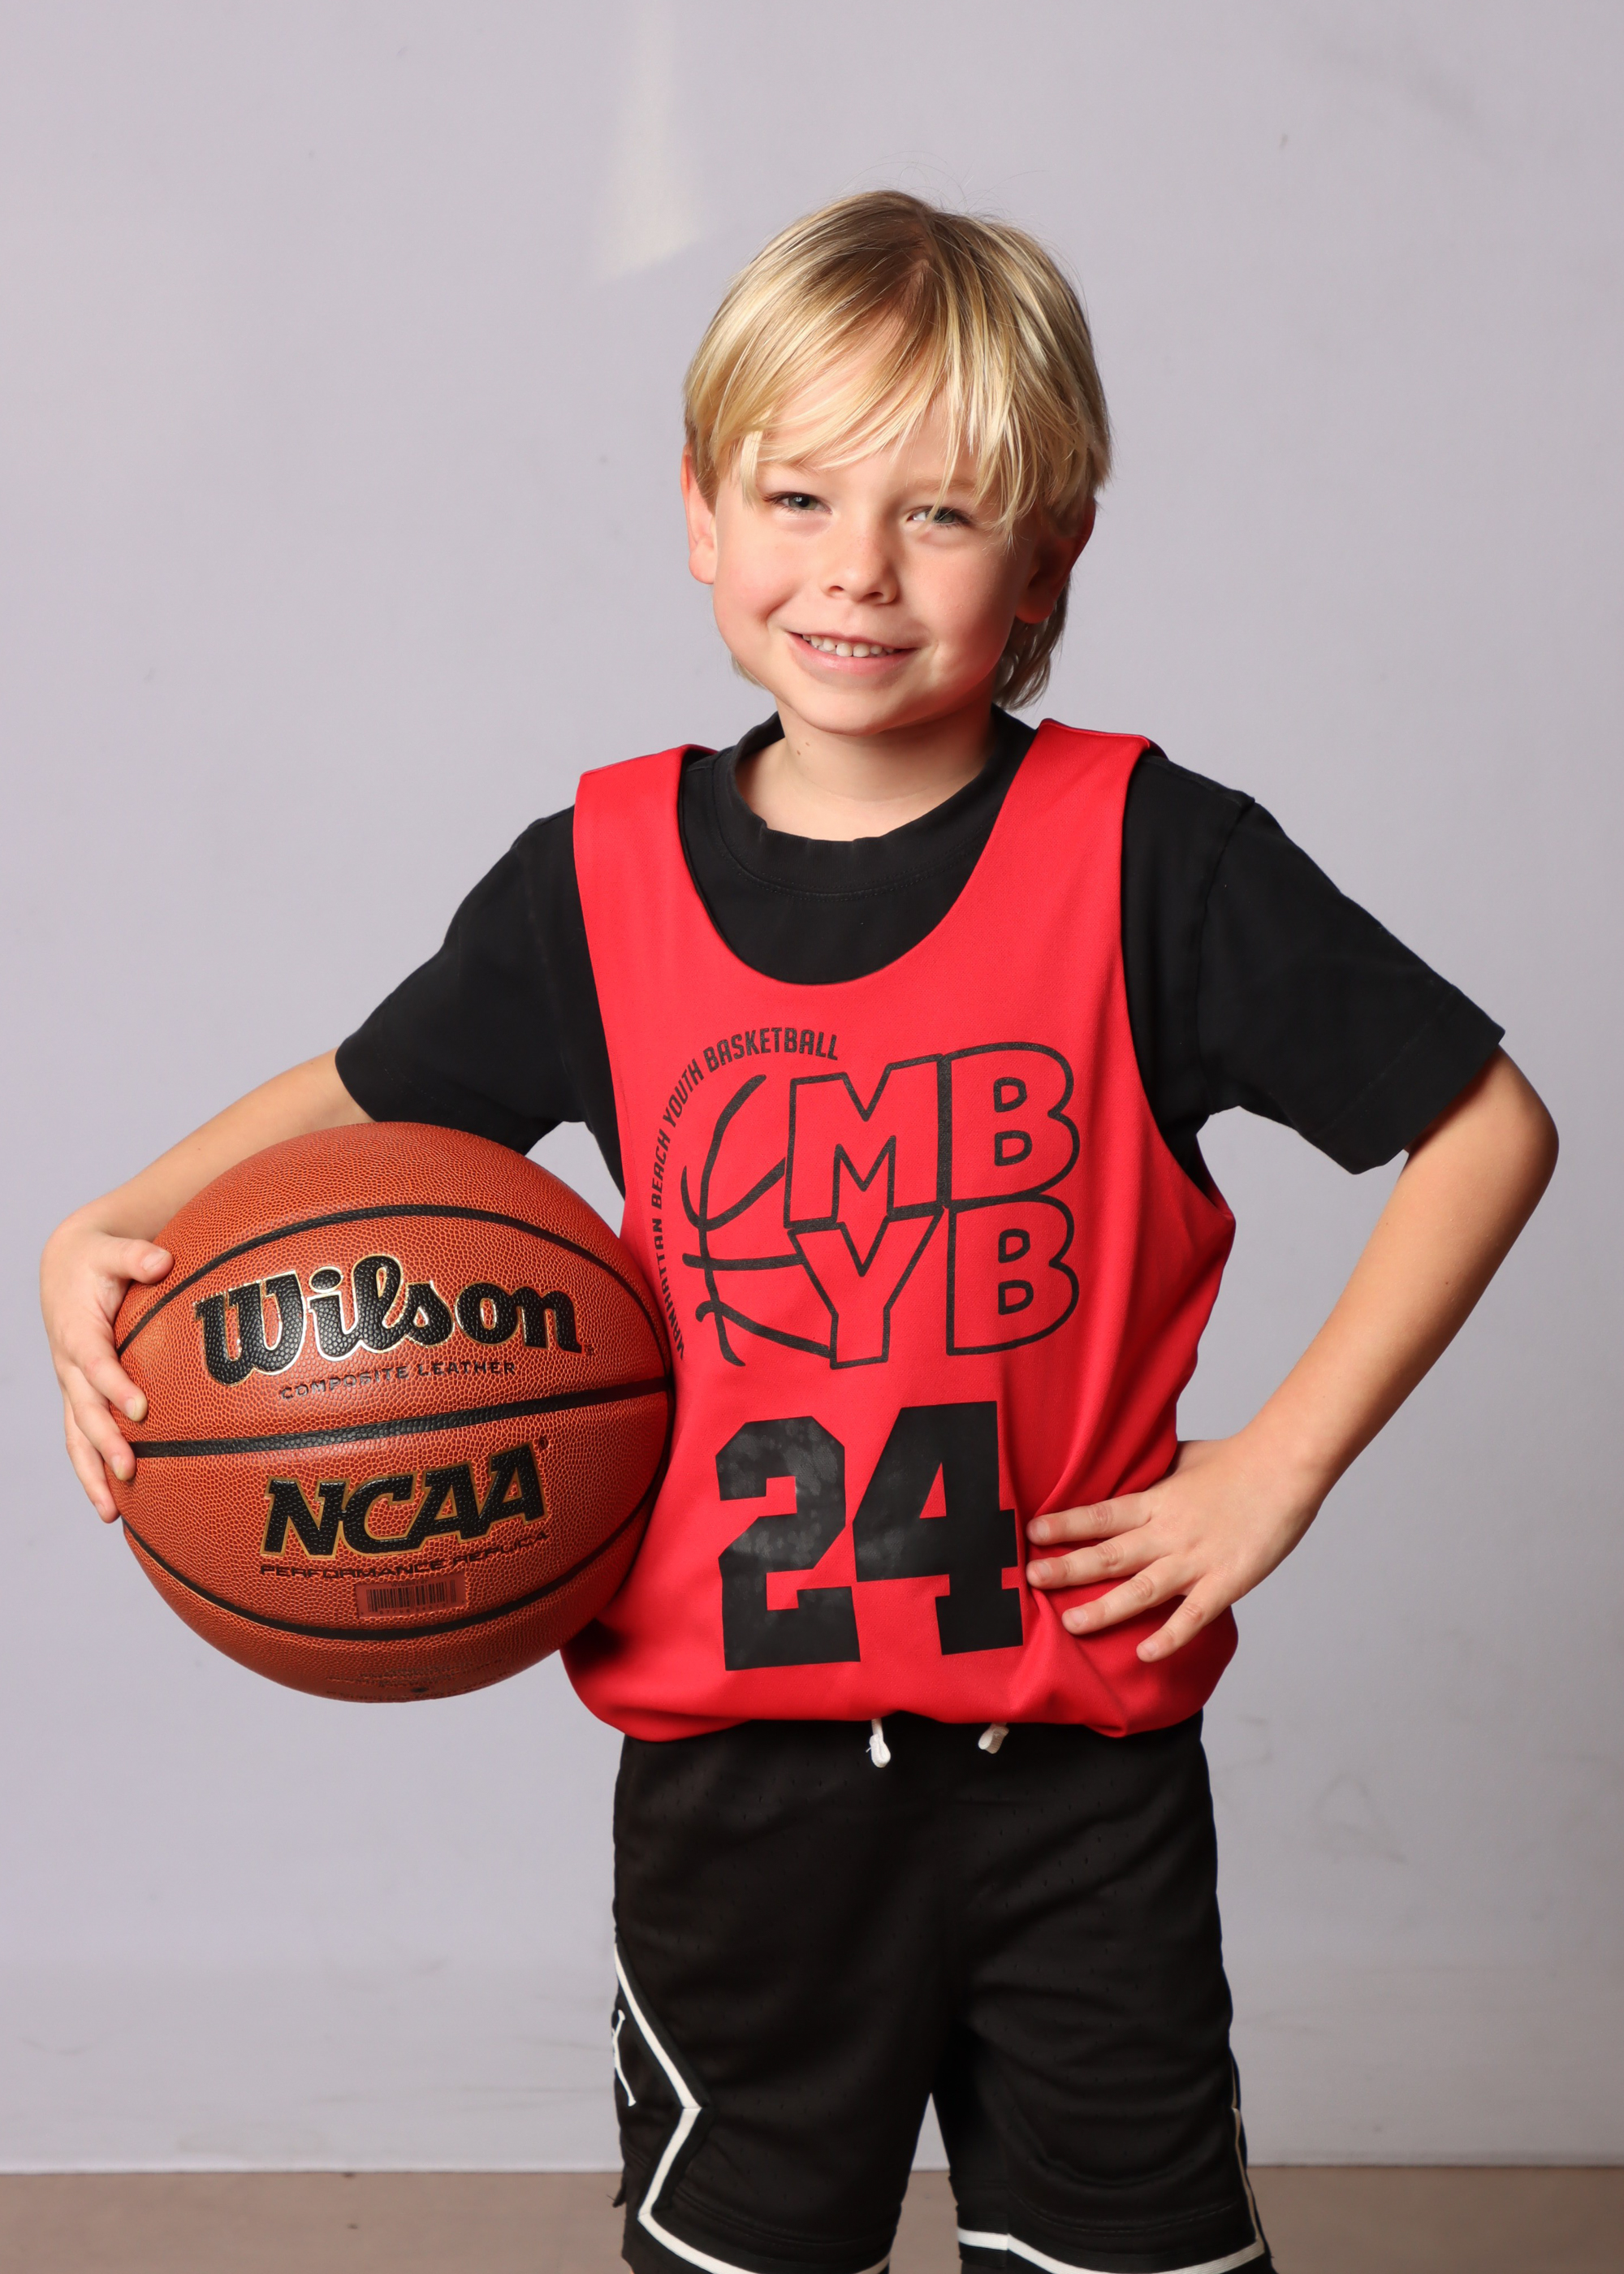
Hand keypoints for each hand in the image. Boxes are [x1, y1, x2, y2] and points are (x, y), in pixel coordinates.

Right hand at [41, 1215, 172, 1521]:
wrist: (66, 1268)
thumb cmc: (97, 1259)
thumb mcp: (112, 1248)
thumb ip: (136, 1254)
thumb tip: (161, 1260)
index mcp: (78, 1331)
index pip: (95, 1364)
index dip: (113, 1387)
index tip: (140, 1410)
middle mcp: (70, 1365)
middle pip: (83, 1410)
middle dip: (104, 1442)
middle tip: (130, 1469)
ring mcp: (72, 1386)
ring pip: (76, 1436)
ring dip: (92, 1474)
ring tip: (110, 1511)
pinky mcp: (79, 1398)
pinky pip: (81, 1440)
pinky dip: (92, 1472)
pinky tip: (112, 1507)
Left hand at [1024, 1436, 1323, 1661]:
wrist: (1285, 1465)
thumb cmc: (1237, 1459)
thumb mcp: (1182, 1459)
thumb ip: (1154, 1476)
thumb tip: (1131, 1475)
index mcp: (1157, 1501)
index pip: (1100, 1515)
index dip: (1065, 1525)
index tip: (1032, 1535)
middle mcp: (1168, 1532)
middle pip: (1109, 1555)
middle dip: (1067, 1569)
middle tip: (1030, 1580)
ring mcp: (1196, 1559)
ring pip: (1140, 1589)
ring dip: (1103, 1608)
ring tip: (1070, 1622)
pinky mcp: (1226, 1581)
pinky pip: (1193, 1615)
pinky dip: (1169, 1636)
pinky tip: (1144, 1654)